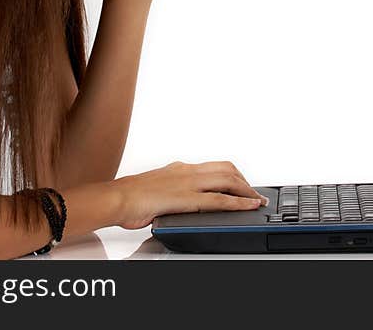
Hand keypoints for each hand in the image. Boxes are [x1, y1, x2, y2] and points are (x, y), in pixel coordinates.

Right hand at [111, 160, 268, 229]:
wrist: (115, 198)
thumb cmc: (128, 196)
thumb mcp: (155, 188)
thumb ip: (170, 191)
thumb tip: (175, 200)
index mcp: (179, 168)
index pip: (214, 166)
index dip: (232, 174)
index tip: (241, 183)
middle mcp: (187, 171)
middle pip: (226, 169)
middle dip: (244, 181)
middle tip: (253, 193)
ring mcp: (188, 183)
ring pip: (228, 180)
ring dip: (246, 190)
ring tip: (256, 200)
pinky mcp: (187, 198)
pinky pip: (219, 199)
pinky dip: (239, 202)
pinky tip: (248, 206)